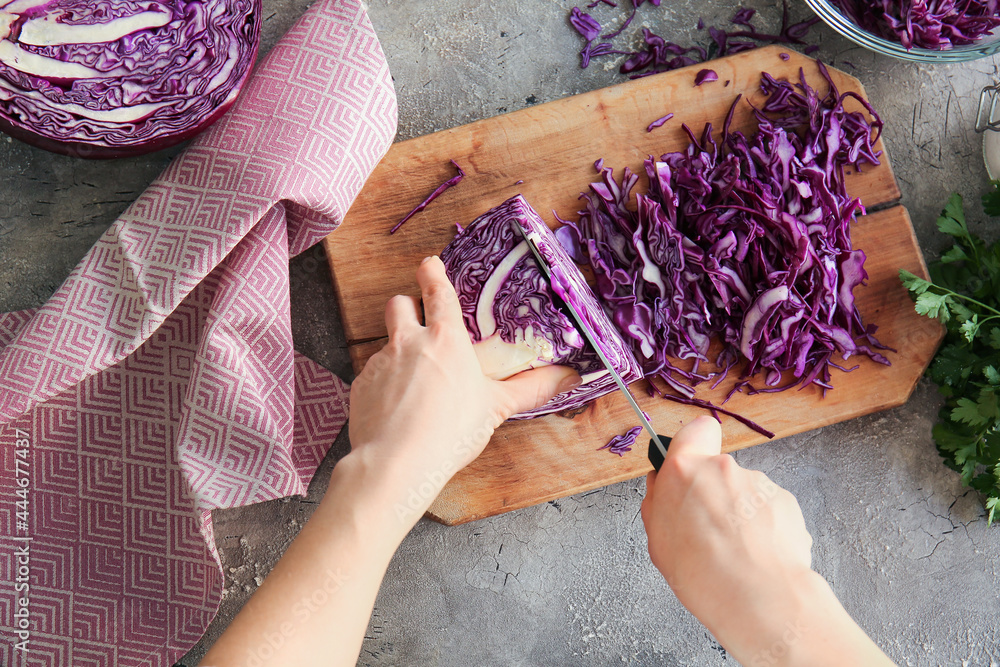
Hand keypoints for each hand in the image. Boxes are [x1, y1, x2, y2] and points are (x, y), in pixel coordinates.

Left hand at [348, 256, 580, 506]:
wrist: (398, 462)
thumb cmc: (452, 431)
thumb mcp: (497, 407)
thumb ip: (532, 388)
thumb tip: (570, 377)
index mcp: (445, 338)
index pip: (436, 292)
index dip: (432, 273)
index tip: (429, 264)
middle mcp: (409, 342)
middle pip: (398, 305)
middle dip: (406, 306)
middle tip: (417, 321)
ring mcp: (381, 362)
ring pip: (386, 342)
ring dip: (398, 350)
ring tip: (413, 379)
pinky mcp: (361, 386)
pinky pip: (372, 374)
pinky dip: (384, 384)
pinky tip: (397, 407)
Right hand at [642, 416, 894, 665]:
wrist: (760, 598)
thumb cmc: (704, 574)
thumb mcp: (658, 541)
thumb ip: (659, 502)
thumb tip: (660, 485)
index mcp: (685, 470)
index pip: (695, 430)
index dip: (695, 444)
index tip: (690, 466)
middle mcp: (723, 469)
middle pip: (718, 469)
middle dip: (715, 491)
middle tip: (710, 528)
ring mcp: (758, 483)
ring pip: (744, 491)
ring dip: (740, 512)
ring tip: (737, 550)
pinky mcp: (786, 501)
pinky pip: (768, 508)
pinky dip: (764, 526)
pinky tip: (758, 554)